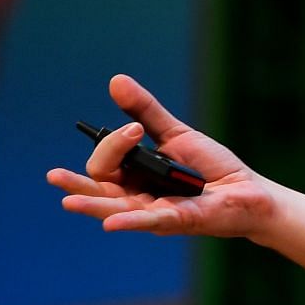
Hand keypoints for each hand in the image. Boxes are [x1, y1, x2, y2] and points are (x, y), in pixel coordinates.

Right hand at [47, 74, 277, 238]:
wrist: (249, 190)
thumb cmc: (212, 167)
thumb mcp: (174, 134)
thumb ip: (144, 112)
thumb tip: (116, 81)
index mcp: (133, 177)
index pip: (106, 162)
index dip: (114, 143)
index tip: (135, 129)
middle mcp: (138, 196)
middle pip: (102, 188)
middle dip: (80, 183)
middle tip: (55, 176)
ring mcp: (156, 210)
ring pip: (117, 209)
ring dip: (92, 205)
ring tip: (68, 201)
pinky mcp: (179, 220)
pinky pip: (151, 221)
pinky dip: (131, 222)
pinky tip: (110, 223)